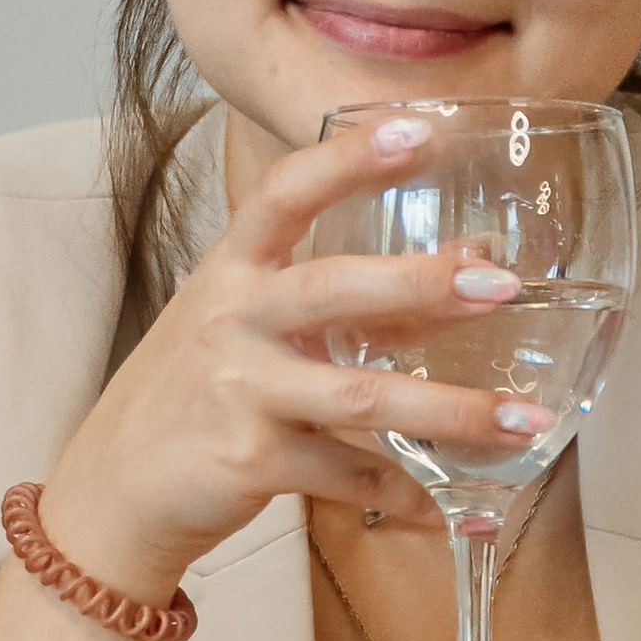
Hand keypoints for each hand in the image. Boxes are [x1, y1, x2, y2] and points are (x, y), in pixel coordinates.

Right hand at [37, 114, 553, 600]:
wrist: (115, 488)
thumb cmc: (197, 393)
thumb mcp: (252, 326)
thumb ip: (348, 295)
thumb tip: (470, 259)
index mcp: (232, 271)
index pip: (285, 193)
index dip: (347, 159)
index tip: (419, 131)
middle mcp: (232, 321)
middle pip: (333, 290)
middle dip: (423, 285)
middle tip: (503, 285)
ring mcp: (239, 392)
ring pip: (361, 396)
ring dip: (451, 411)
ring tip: (525, 419)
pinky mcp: (250, 462)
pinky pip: (348, 477)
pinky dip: (408, 495)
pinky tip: (455, 509)